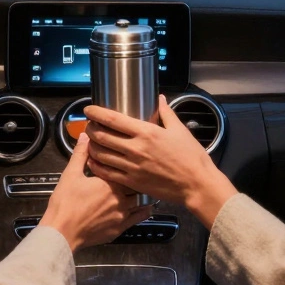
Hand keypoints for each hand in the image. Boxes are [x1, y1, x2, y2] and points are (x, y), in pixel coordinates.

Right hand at [39, 136, 151, 251]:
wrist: (62, 232)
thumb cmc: (65, 204)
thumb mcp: (70, 174)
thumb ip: (81, 154)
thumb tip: (85, 136)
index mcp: (110, 182)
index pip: (127, 168)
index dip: (129, 165)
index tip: (131, 160)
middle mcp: (120, 198)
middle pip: (137, 185)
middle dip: (137, 180)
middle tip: (140, 174)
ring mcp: (122, 215)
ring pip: (141, 202)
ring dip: (141, 195)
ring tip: (143, 189)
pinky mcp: (119, 229)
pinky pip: (138, 218)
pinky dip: (143, 212)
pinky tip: (145, 208)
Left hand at [85, 95, 238, 229]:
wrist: (196, 184)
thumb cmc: (191, 157)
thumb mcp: (179, 130)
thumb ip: (166, 113)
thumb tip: (160, 99)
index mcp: (146, 132)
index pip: (113, 119)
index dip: (96, 113)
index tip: (89, 109)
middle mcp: (136, 149)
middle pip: (102, 136)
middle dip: (90, 128)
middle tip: (89, 125)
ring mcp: (132, 167)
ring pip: (101, 154)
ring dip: (91, 145)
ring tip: (90, 141)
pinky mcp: (132, 182)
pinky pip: (107, 173)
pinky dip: (97, 165)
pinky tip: (94, 161)